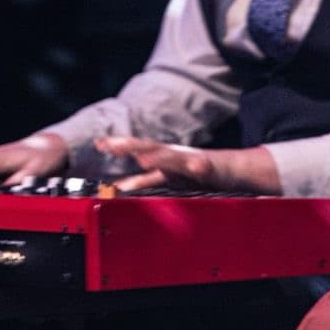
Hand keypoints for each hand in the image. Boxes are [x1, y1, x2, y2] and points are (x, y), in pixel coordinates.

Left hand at [91, 136, 227, 192]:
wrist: (230, 168)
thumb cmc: (196, 172)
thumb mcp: (165, 177)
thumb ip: (143, 181)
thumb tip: (119, 186)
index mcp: (163, 155)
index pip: (137, 148)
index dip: (119, 145)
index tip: (99, 143)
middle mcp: (175, 154)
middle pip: (150, 148)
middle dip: (131, 146)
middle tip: (111, 146)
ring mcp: (191, 159)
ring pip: (173, 158)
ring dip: (159, 158)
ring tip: (142, 159)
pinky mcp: (208, 167)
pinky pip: (201, 168)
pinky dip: (197, 167)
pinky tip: (195, 166)